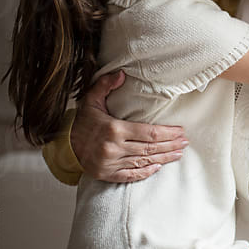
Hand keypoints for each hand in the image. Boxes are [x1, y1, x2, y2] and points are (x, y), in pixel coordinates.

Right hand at [70, 71, 188, 182]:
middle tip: (184, 143)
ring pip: (143, 162)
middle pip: (150, 148)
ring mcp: (110, 163)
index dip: (168, 133)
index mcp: (114, 129)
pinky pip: (130, 175)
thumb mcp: (91, 100)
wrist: (63, 145)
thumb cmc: (82, 122)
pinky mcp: (106, 174)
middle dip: (170, 145)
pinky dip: (144, 172)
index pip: (149, 133)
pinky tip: (157, 167)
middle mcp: (113, 148)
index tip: (181, 131)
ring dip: (163, 159)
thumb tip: (122, 73)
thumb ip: (106, 85)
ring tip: (177, 154)